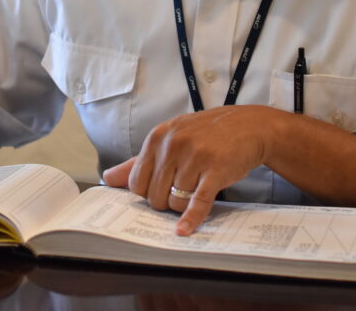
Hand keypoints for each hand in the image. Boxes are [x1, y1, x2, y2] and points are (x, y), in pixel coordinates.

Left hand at [102, 105, 275, 234]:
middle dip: (165, 202)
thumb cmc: (205, 135)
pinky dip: (191, 219)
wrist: (248, 126)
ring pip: (175, 202)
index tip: (159, 191)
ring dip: (183, 206)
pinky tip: (185, 230)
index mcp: (157, 138)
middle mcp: (173, 145)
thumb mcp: (169, 139)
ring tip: (195, 190)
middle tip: (179, 192)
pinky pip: (198, 202)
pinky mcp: (215, 170)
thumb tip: (108, 178)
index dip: (147, 194)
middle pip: (154, 196)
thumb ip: (138, 161)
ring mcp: (195, 157)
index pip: (136, 183)